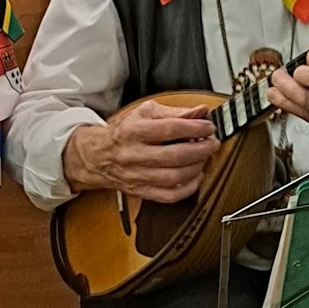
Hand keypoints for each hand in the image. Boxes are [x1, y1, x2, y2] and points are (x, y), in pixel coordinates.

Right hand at [62, 100, 219, 203]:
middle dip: (200, 149)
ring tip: (204, 157)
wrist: (96, 156)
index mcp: (132, 131)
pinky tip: (195, 176)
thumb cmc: (123, 133)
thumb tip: (200, 112)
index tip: (208, 126)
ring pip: (173, 177)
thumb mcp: (145, 113)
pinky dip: (188, 188)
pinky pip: (169, 196)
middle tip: (212, 143)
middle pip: (174, 156)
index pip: (169, 129)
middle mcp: (132, 155)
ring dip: (196, 167)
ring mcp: (136, 176)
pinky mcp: (140, 191)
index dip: (194, 128)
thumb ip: (174, 112)